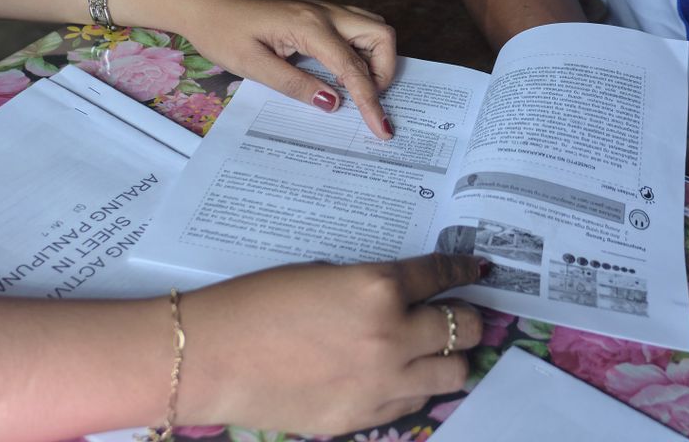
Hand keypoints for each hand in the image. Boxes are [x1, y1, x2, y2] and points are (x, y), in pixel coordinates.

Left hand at [178, 0, 398, 138]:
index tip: (381, 128)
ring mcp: (325, 9)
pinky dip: (364, 50)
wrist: (207, 6)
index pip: (352, 66)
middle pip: (381, 35)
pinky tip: (345, 71)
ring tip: (358, 87)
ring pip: (374, 27)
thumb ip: (295, 85)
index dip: (370, 100)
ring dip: (376, 58)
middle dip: (385, 71)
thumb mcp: (253, 66)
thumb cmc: (223, 33)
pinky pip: (358, 27)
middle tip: (367, 98)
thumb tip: (333, 103)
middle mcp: (325, 12)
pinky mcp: (320, 13)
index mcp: (309, 26)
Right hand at [178, 254, 486, 434]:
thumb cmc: (260, 302)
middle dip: (468, 317)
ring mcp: (381, 383)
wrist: (212, 356)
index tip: (475, 270)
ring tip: (436, 350)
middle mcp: (391, 335)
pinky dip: (414, 387)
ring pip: (451, 373)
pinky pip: (412, 403)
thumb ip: (373, 287)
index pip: (441, 276)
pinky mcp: (363, 417)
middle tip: (462, 313)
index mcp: (378, 288)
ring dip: (449, 358)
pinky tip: (400, 376)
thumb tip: (406, 295)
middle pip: (463, 329)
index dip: (462, 271)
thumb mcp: (327, 274)